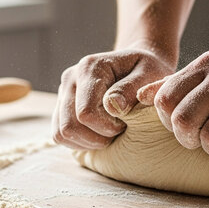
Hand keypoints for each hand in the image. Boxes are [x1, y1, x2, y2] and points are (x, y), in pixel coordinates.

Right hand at [52, 44, 175, 149]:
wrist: (138, 65)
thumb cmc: (148, 70)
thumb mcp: (149, 74)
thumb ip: (131, 88)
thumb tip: (112, 105)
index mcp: (90, 68)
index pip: (86, 112)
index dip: (107, 127)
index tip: (126, 123)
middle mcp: (71, 78)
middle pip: (70, 126)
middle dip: (97, 138)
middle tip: (118, 130)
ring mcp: (63, 92)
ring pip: (61, 134)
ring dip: (87, 142)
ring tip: (109, 133)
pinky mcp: (62, 105)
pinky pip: (59, 135)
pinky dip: (78, 142)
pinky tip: (99, 135)